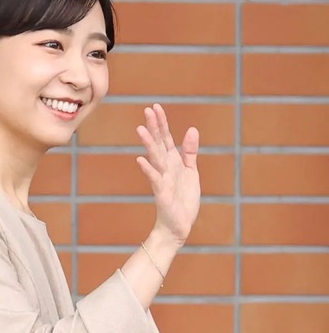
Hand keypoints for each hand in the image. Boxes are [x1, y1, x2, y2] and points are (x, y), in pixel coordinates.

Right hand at [135, 104, 200, 247]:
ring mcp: (162, 179)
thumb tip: (192, 128)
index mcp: (172, 161)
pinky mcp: (162, 194)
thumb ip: (190, 151)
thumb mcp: (191, 171)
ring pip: (155, 158)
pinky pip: (154, 180)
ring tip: (141, 129)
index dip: (161, 123)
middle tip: (147, 110)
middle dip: (154, 127)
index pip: (166, 138)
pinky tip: (141, 160)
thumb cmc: (183, 199)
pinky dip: (148, 170)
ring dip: (148, 144)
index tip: (155, 107)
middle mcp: (165, 167)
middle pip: (159, 144)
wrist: (179, 225)